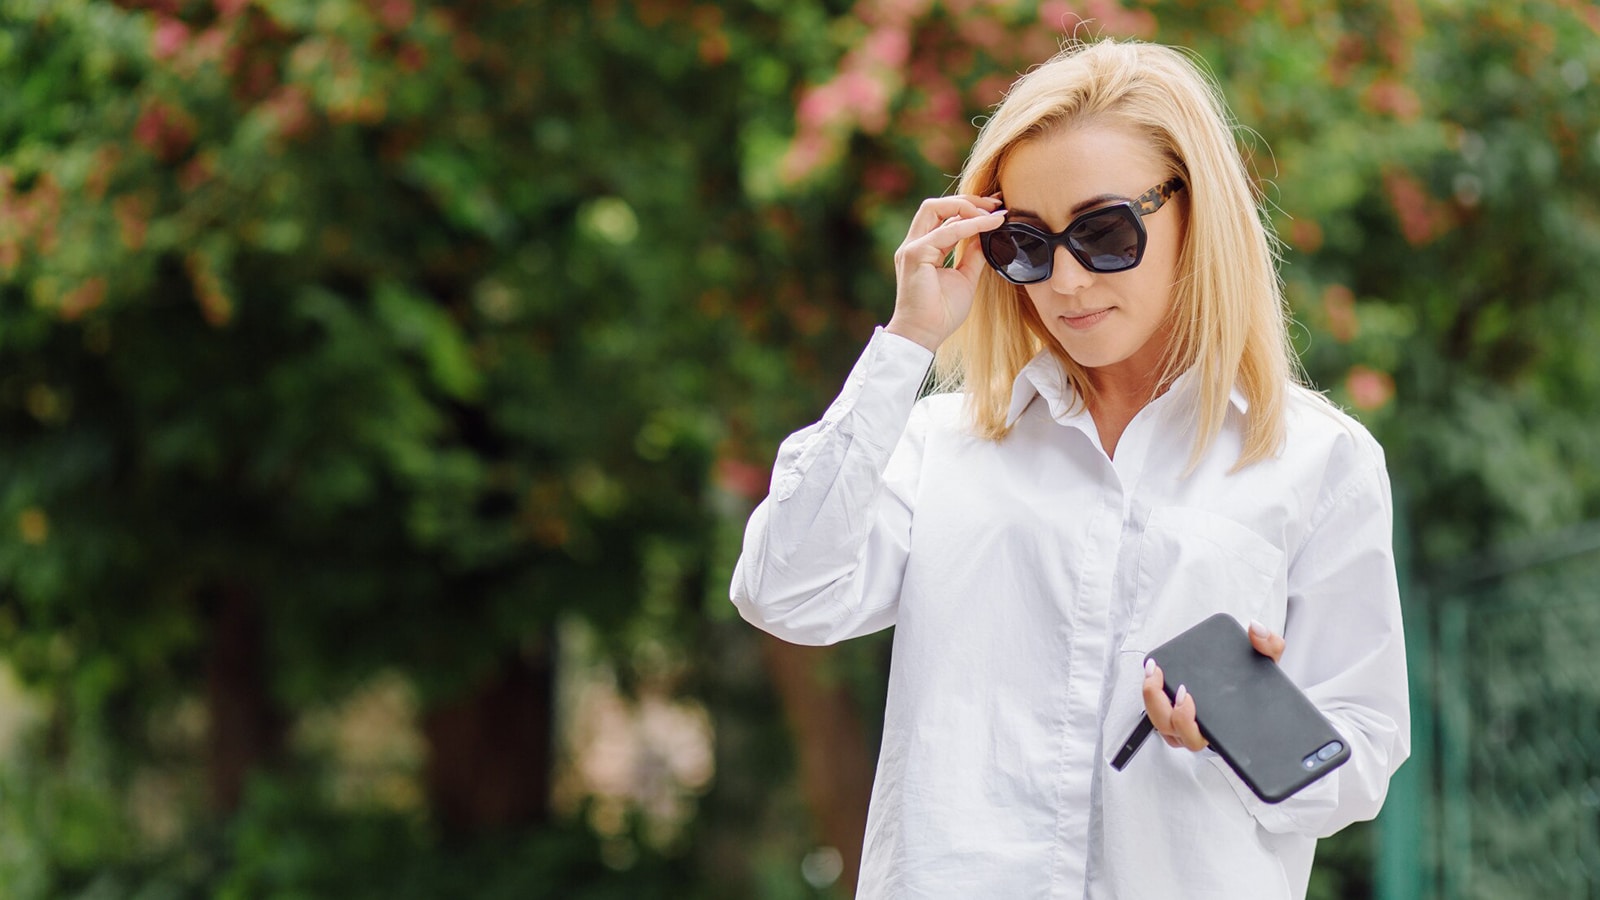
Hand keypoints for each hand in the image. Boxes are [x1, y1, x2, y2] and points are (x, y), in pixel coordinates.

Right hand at [885, 194, 1006, 351]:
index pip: (943, 217)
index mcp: (923, 249)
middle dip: (966, 200)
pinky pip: (946, 232)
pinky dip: (970, 225)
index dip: (969, 208)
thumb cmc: (941, 313)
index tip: (996, 208)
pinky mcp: (915, 255)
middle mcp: (914, 244)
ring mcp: (912, 248)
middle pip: (935, 205)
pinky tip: (990, 224)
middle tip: (995, 203)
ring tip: (993, 213)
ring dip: (967, 207)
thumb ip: (972, 255)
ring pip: (936, 209)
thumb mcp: (965, 278)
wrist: (925, 335)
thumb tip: (985, 235)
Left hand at [1142, 620, 1285, 751]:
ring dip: (1153, 701)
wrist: (1249, 686)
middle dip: (1168, 710)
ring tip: (1155, 671)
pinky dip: (1151, 696)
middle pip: (1177, 734)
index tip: (1187, 697)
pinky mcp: (1173, 714)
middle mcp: (1202, 731)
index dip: (1189, 723)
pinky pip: (1157, 714)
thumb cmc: (1256, 684)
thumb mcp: (1267, 664)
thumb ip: (1269, 645)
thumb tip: (1255, 628)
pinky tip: (1153, 672)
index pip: (1204, 738)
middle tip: (1172, 682)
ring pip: (1163, 726)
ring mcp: (1186, 727)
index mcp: (1224, 727)